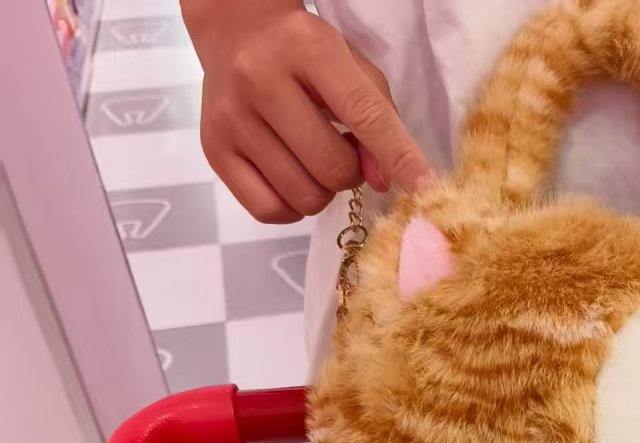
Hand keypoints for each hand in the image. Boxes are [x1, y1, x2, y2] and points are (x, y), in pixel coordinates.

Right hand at [183, 0, 432, 222]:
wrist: (237, 34)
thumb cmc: (306, 56)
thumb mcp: (352, 70)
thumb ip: (380, 121)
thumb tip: (385, 182)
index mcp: (307, 49)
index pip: (364, 114)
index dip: (399, 156)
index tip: (425, 187)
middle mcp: (260, 80)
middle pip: (332, 168)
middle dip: (350, 173)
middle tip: (341, 151)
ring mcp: (231, 118)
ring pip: (305, 197)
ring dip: (321, 190)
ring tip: (312, 159)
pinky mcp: (214, 150)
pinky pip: (270, 211)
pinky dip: (291, 206)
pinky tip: (290, 176)